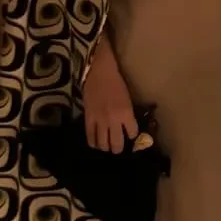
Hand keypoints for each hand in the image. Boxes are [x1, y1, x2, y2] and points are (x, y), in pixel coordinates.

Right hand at [82, 35, 138, 152]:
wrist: (99, 72)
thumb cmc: (117, 83)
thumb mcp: (128, 100)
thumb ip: (127, 115)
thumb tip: (128, 127)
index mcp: (127, 114)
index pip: (133, 133)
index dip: (132, 136)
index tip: (130, 136)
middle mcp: (114, 120)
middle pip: (116, 144)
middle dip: (118, 148)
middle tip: (117, 147)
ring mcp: (99, 121)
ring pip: (102, 144)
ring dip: (105, 147)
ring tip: (106, 146)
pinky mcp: (88, 119)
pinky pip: (90, 137)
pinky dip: (93, 142)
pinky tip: (95, 142)